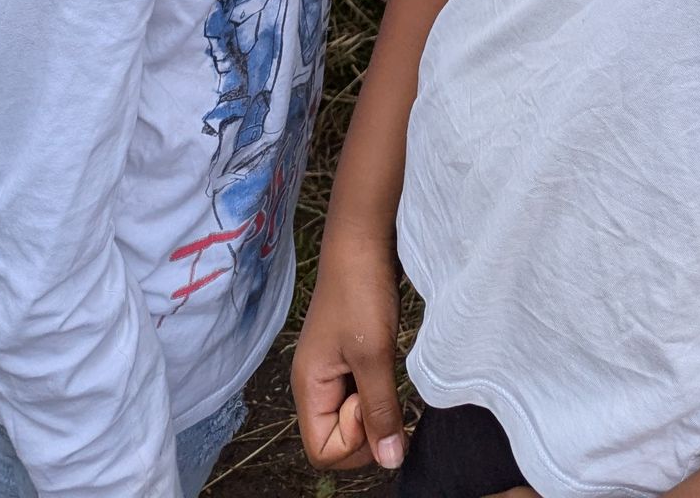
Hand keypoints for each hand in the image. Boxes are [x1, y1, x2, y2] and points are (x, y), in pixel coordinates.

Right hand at [292, 235, 408, 472]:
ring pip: (352, 417)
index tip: (369, 396)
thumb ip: (380, 411)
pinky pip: (361, 394)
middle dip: (364, 426)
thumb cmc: (361, 290)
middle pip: (337, 440)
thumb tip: (391, 462)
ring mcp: (331, 371)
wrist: (362, 238)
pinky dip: (377, 388)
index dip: (353, 439)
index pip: (323, 452)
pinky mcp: (348, 358)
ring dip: (373, 404)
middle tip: (379, 382)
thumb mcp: (374, 354)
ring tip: (382, 366)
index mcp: (308, 387)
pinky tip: (385, 360)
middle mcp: (314, 385)